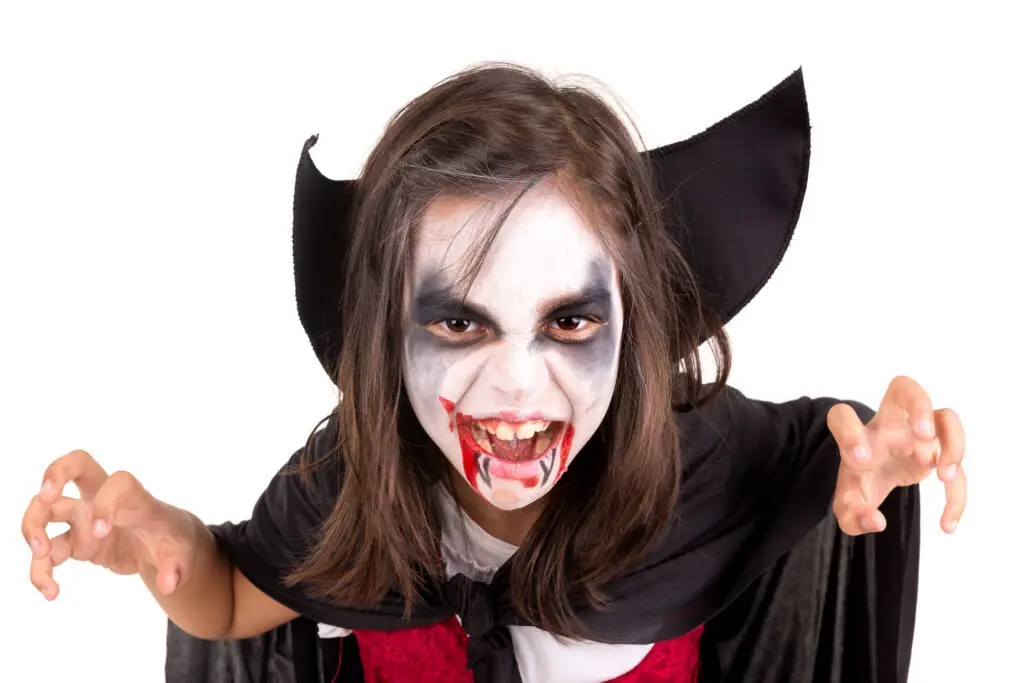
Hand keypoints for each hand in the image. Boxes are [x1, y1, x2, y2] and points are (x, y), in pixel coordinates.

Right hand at [22, 449, 196, 599]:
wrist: (162, 546)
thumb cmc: (172, 541)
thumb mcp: (182, 556)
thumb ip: (176, 569)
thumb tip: (168, 584)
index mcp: (135, 498)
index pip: (119, 483)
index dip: (106, 502)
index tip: (102, 531)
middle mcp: (104, 499)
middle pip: (75, 466)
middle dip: (54, 473)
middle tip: (45, 497)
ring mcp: (84, 517)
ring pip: (47, 508)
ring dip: (33, 526)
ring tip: (41, 554)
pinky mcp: (74, 540)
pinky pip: (48, 551)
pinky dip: (41, 570)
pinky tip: (51, 591)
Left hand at [828, 375, 966, 535]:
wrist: (876, 475)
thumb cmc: (860, 480)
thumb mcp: (848, 506)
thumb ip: (853, 517)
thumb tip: (876, 522)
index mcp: (859, 435)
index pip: (843, 416)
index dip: (849, 432)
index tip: (860, 458)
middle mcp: (890, 427)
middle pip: (904, 388)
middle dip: (919, 404)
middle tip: (923, 434)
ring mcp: (918, 434)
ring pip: (945, 415)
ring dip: (953, 441)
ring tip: (944, 475)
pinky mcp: (938, 451)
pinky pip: (956, 465)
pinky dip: (956, 496)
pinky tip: (947, 523)